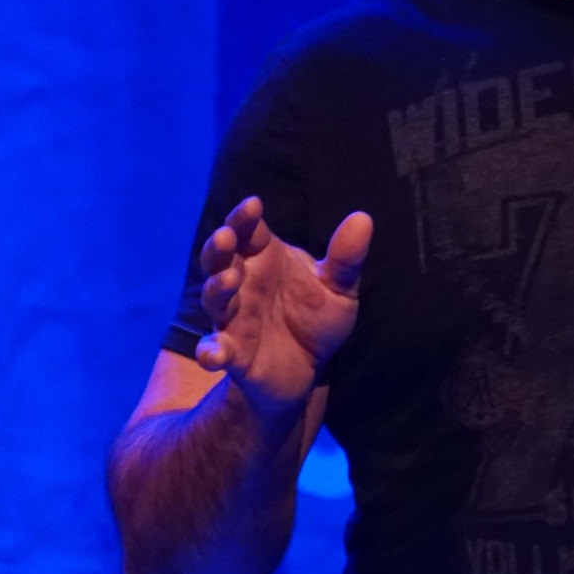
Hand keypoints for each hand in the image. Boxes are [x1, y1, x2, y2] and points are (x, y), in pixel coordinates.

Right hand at [195, 196, 371, 414]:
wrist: (310, 368)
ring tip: (230, 279)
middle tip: (226, 236)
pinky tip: (214, 355)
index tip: (253, 205)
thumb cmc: (317, 318)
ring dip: (217, 288)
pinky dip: (210, 352)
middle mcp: (242, 284)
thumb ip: (346, 257)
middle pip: (220, 259)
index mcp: (264, 258)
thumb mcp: (338, 288)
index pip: (248, 231)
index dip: (245, 217)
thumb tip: (363, 218)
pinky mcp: (233, 354)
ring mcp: (233, 318)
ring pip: (214, 299)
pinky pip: (212, 351)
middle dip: (219, 247)